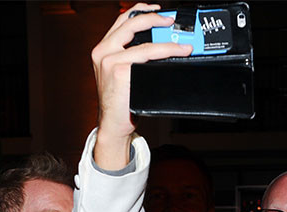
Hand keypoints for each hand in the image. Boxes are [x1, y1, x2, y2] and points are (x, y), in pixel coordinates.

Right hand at [91, 3, 191, 169]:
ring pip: (144, 43)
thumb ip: (133, 56)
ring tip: (183, 44)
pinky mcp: (119, 72)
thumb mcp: (123, 73)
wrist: (113, 124)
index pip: (122, 21)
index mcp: (102, 49)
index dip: (141, 10)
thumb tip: (160, 43)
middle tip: (171, 21)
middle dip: (154, 18)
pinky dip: (166, 53)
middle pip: (131, 23)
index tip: (158, 10)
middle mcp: (102, 52)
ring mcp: (109, 62)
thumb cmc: (122, 101)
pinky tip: (176, 54)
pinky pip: (148, 56)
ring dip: (168, 42)